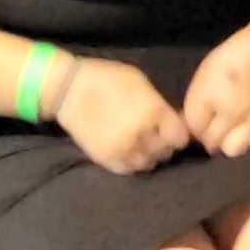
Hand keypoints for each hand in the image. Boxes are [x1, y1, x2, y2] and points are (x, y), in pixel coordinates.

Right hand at [55, 58, 190, 174]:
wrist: (68, 89)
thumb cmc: (108, 78)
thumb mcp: (140, 82)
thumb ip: (159, 103)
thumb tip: (174, 119)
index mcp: (153, 111)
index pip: (180, 136)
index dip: (180, 134)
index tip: (175, 130)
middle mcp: (141, 133)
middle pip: (166, 151)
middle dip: (165, 144)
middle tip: (158, 136)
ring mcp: (122, 149)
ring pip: (148, 164)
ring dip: (149, 156)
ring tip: (144, 144)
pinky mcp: (105, 159)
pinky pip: (128, 170)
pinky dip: (132, 163)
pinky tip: (130, 151)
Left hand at [183, 26, 249, 156]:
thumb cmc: (228, 59)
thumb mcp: (202, 77)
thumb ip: (195, 105)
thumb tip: (188, 128)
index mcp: (210, 97)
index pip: (194, 130)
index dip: (192, 129)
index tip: (198, 122)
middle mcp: (231, 111)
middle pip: (212, 143)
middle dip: (208, 139)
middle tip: (213, 128)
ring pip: (234, 149)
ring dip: (229, 145)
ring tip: (230, 134)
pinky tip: (249, 134)